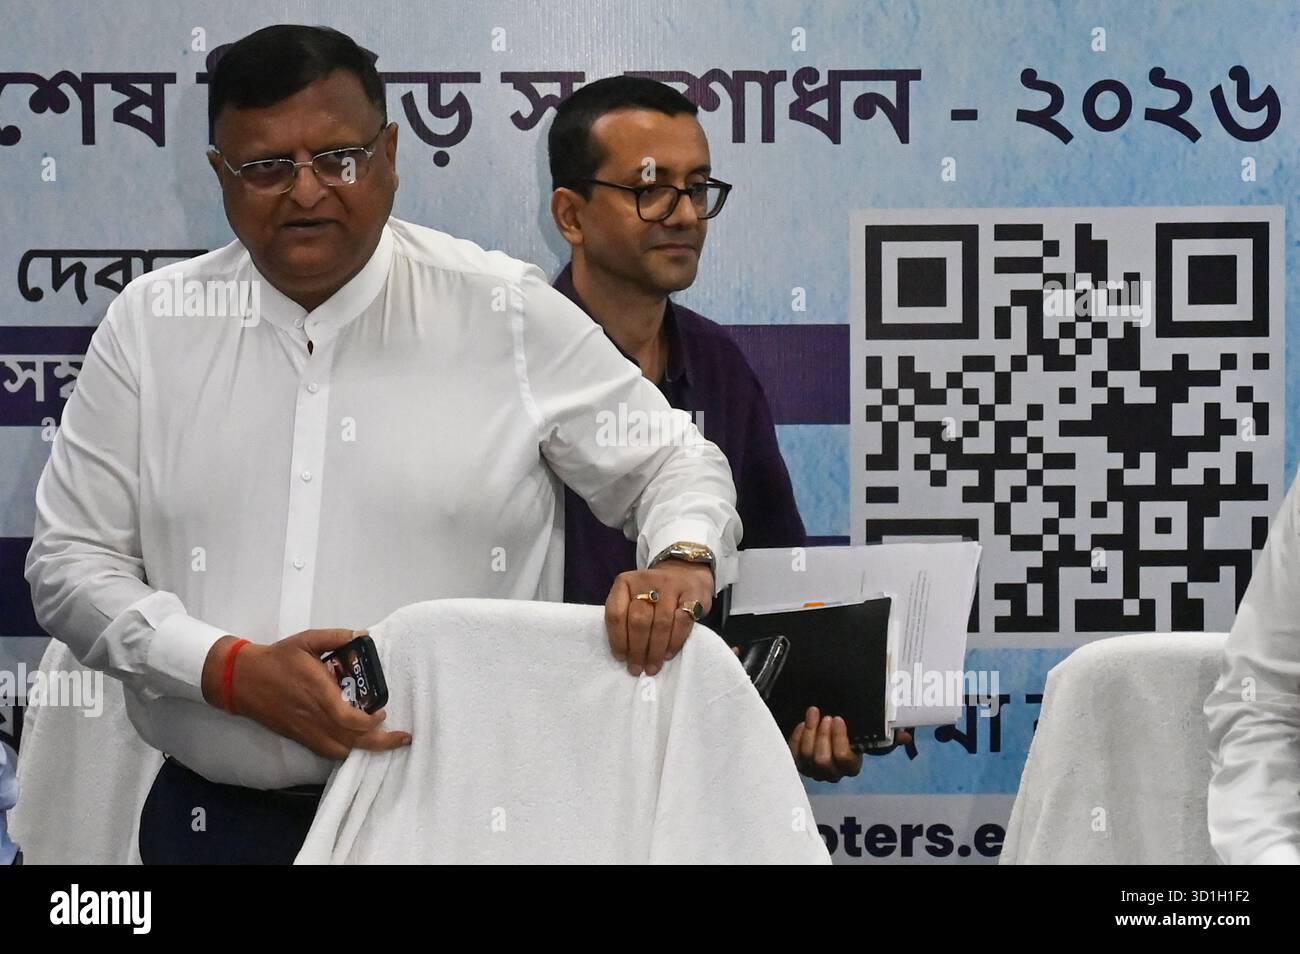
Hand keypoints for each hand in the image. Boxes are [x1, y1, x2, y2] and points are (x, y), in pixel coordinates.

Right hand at [200, 629, 410, 759]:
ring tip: (385, 740)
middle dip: (381, 742)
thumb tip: (363, 634)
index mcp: (318, 693)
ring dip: (365, 748)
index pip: (349, 718)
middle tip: (403, 738)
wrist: (243, 680)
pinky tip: (357, 742)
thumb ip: (336, 636)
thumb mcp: (307, 640)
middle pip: (352, 740)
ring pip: (341, 750)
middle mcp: (315, 717)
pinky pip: (327, 752)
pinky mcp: (300, 736)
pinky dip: (346, 750)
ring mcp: (307, 730)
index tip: (383, 712)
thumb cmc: (277, 659)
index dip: (370, 721)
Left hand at [604, 559, 713, 675]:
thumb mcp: (633, 598)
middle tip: (637, 668)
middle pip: (638, 621)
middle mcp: (647, 580)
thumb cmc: (654, 594)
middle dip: (637, 649)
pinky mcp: (692, 594)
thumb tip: (624, 656)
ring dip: (655, 650)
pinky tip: (667, 655)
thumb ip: (625, 619)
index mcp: (625, 582)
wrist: (686, 573)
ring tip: (652, 667)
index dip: (617, 640)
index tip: (621, 658)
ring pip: (661, 624)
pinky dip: (674, 643)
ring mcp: (671, 585)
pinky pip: (682, 623)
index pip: (616, 614)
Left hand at [789, 706, 862, 781]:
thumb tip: (844, 720)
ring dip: (810, 731)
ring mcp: (814, 772)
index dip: (839, 737)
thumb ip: (853, 728)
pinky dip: (797, 737)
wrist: (833, 736)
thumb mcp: (855, 731)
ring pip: (807, 755)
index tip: (837, 718)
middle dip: (823, 735)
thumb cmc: (845, 732)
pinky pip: (794, 753)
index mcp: (851, 767)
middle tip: (826, 718)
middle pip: (823, 760)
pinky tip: (803, 723)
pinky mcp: (800, 766)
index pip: (843, 758)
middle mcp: (833, 774)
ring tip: (814, 713)